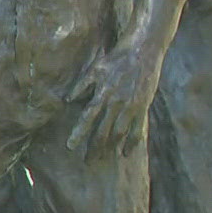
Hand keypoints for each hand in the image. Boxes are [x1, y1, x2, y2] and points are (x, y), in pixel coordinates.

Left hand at [66, 39, 158, 159]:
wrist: (142, 52)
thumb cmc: (115, 59)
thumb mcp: (95, 69)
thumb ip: (81, 86)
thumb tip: (68, 100)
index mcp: (102, 94)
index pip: (87, 118)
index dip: (79, 134)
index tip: (71, 147)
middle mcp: (116, 103)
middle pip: (103, 131)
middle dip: (94, 147)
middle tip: (88, 161)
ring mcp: (131, 106)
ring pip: (119, 133)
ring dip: (111, 147)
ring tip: (104, 158)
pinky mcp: (143, 107)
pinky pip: (137, 129)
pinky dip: (132, 142)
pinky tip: (127, 152)